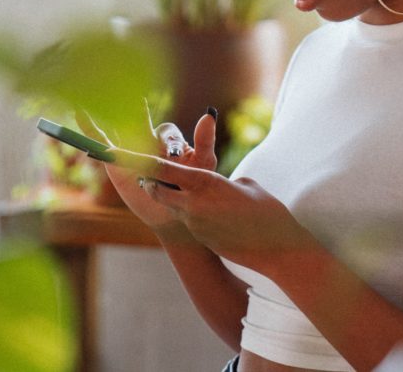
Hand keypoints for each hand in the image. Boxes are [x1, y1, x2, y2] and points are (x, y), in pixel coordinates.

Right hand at [75, 107, 216, 234]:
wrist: (176, 212)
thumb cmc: (193, 185)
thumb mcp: (204, 162)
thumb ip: (205, 140)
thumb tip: (209, 113)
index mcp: (170, 140)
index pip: (168, 133)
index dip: (171, 142)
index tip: (175, 155)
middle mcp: (149, 141)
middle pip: (143, 124)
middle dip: (140, 118)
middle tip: (139, 111)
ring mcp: (131, 150)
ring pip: (120, 129)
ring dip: (109, 113)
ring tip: (95, 99)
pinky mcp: (116, 162)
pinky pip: (103, 143)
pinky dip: (91, 130)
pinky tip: (81, 114)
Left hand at [120, 153, 315, 272]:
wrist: (277, 250)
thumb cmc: (268, 212)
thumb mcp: (247, 185)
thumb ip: (223, 182)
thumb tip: (212, 186)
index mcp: (206, 184)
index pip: (165, 170)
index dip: (144, 161)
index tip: (126, 153)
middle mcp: (194, 206)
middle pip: (157, 191)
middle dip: (151, 181)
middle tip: (147, 172)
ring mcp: (196, 225)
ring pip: (174, 206)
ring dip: (175, 197)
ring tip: (189, 188)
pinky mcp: (202, 239)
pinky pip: (190, 220)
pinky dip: (193, 212)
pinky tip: (215, 212)